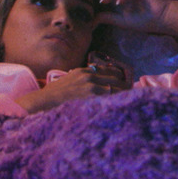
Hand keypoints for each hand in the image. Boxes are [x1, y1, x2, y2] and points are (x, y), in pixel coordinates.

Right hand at [14, 65, 129, 113]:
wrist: (44, 101)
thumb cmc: (55, 94)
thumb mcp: (70, 80)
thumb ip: (84, 79)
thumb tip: (98, 84)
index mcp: (85, 71)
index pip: (110, 70)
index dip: (121, 77)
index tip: (126, 83)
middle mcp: (90, 76)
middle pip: (117, 78)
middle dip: (126, 87)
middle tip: (133, 94)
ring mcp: (91, 87)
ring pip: (116, 89)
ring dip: (124, 96)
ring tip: (131, 103)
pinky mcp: (91, 98)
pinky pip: (110, 99)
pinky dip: (117, 103)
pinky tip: (122, 108)